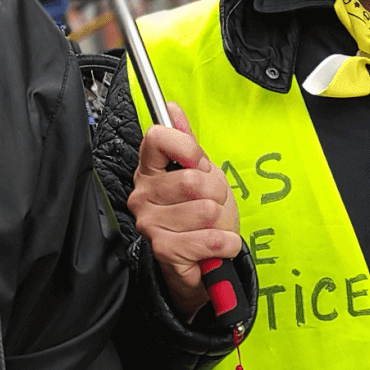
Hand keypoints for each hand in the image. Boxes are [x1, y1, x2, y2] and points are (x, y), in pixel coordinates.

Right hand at [127, 103, 242, 315]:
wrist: (200, 261)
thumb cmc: (199, 217)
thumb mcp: (200, 174)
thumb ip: (187, 143)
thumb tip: (172, 108)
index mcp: (149, 171)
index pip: (158, 138)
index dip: (187, 148)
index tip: (199, 163)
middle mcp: (143, 195)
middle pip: (194, 180)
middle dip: (216, 194)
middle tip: (211, 205)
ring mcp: (150, 223)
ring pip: (206, 211)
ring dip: (221, 221)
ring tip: (210, 227)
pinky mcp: (163, 249)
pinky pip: (211, 239)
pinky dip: (226, 243)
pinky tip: (217, 245)